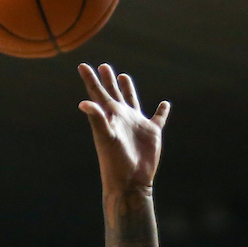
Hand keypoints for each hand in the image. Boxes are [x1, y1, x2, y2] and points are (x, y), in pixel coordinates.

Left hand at [79, 64, 169, 194]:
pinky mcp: (152, 132)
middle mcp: (121, 118)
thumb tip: (83, 103)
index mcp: (109, 116)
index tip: (82, 65)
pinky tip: (165, 103)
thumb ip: (97, 119)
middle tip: (104, 66)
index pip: (97, 93)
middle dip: (108, 80)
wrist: (130, 181)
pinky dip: (162, 110)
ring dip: (128, 89)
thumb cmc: (114, 161)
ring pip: (132, 101)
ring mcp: (136, 124)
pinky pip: (158, 117)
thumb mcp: (105, 137)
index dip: (90, 79)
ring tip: (123, 76)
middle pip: (113, 93)